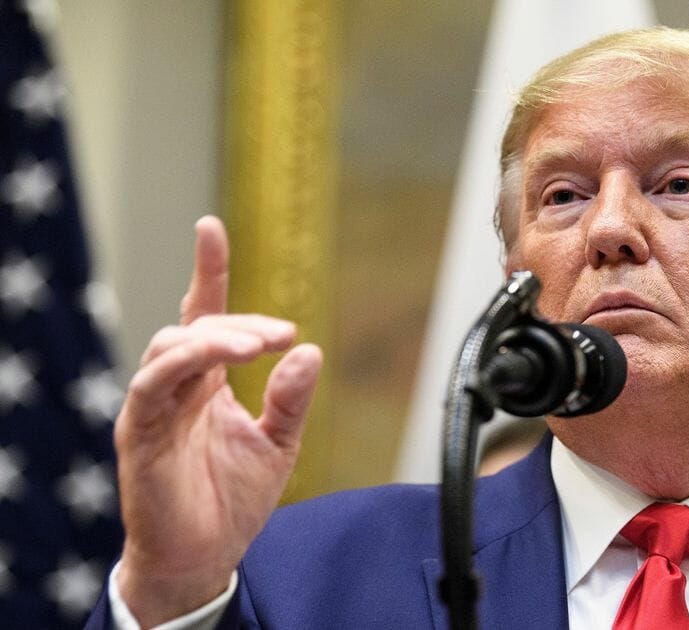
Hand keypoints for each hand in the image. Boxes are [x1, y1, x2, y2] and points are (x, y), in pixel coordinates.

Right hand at [114, 216, 322, 624]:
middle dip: (238, 321)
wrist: (203, 557)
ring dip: (216, 337)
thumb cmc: (233, 499)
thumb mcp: (279, 442)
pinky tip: (218, 359)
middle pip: (196, 327)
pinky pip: (152, 385)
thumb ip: (292, 397)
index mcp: (207, 383)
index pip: (203, 315)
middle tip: (282, 334)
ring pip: (171, 346)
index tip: (211, 226)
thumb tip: (311, 348)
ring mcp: (154, 407)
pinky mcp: (139, 433)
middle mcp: (177, 387)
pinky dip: (183, 363)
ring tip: (259, 345)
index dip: (207, 271)